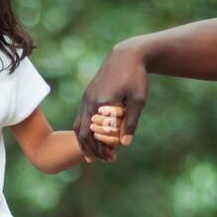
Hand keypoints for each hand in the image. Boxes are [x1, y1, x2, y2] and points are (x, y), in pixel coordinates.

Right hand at [73, 42, 146, 160]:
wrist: (125, 55)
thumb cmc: (135, 76)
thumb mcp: (138, 100)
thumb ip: (131, 122)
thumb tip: (124, 144)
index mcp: (103, 103)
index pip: (99, 134)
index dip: (104, 149)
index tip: (113, 158)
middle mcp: (90, 102)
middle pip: (84, 134)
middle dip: (93, 150)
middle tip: (105, 160)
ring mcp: (86, 99)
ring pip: (78, 127)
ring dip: (85, 143)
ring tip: (93, 156)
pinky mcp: (87, 96)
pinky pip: (80, 119)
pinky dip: (84, 132)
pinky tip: (92, 139)